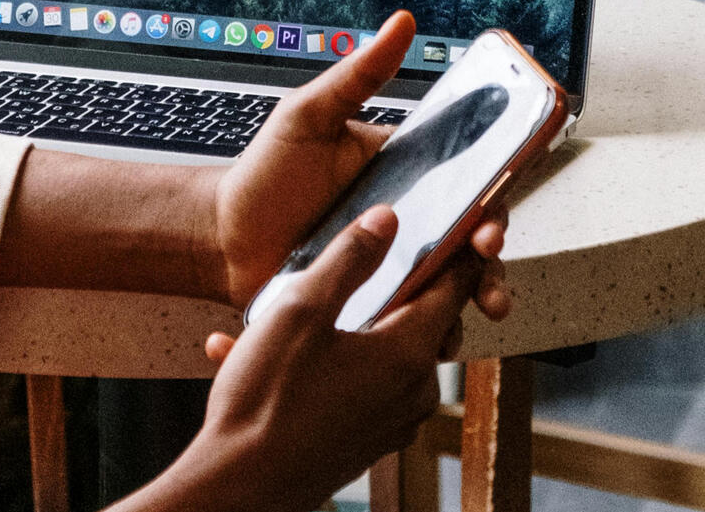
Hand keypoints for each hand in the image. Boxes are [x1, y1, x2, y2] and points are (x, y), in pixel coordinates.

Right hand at [120, 207, 477, 511]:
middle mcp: (412, 391)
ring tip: (291, 309)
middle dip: (399, 283)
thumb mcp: (301, 310)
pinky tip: (265, 353)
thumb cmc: (267, 403)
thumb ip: (350, 259)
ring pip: (387, 349)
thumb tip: (387, 219)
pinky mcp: (367, 438)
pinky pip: (358, 382)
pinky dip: (327, 360)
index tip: (466, 221)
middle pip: (424, 317)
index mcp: (407, 353)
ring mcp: (392, 421)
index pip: (454, 286)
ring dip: (350, 323)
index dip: (461, 248)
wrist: (238, 488)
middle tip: (367, 255)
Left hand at [206, 11, 510, 319]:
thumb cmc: (265, 172)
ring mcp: (391, 268)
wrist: (221, 238)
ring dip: (470, 305)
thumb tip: (401, 22)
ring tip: (470, 321)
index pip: (468, 188)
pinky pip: (408, 325)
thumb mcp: (309, 115)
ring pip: (449, 290)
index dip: (493, 204)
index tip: (491, 222)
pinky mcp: (370, 306)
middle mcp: (407, 224)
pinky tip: (426, 347)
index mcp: (406, 176)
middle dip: (493, 266)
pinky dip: (425, 336)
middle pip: (470, 245)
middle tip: (486, 269)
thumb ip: (357, 74)